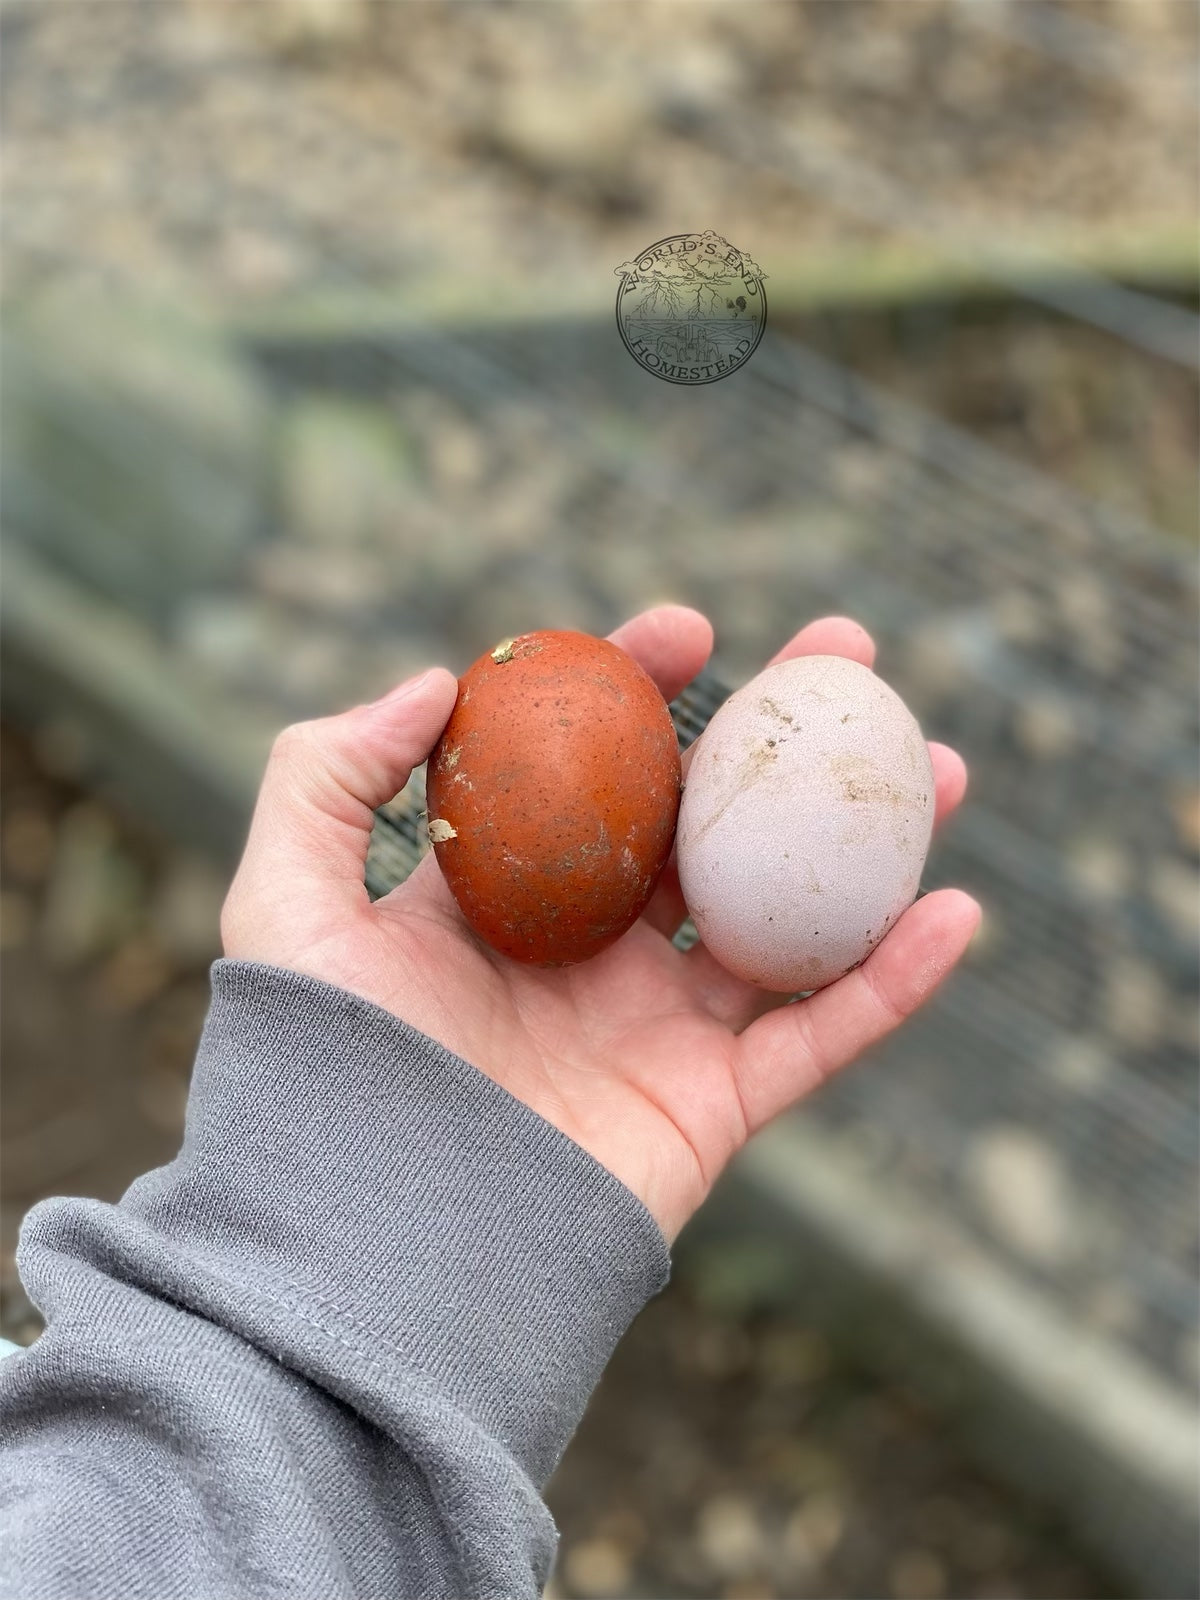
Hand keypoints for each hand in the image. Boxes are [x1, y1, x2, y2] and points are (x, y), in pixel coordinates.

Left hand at [221, 607, 977, 1240]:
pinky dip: (894, 985)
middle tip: (850, 658)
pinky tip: (954, 911)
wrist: (364, 1240)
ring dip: (874, 845)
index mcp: (515, 895)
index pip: (598, 769)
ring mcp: (662, 1030)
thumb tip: (432, 680)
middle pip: (714, 825)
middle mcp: (598, 953)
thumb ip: (327, 772)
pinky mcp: (713, 1109)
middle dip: (785, 739)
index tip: (693, 629)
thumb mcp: (284, 898)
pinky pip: (821, 1038)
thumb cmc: (314, 1068)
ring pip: (792, 919)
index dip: (646, 690)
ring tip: (940, 766)